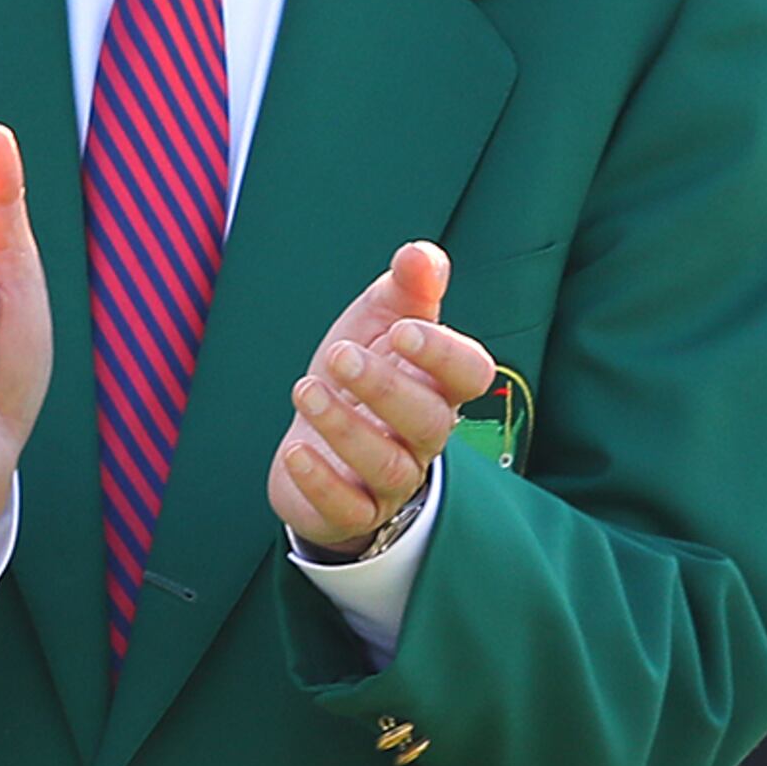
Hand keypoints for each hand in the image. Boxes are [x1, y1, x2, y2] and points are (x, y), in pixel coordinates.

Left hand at [268, 241, 493, 558]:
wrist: (317, 445)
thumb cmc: (356, 379)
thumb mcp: (376, 324)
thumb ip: (405, 290)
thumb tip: (422, 254)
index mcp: (437, 386)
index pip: (472, 375)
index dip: (444, 354)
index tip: (402, 330)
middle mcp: (423, 437)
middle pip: (430, 421)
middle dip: (386, 388)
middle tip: (338, 356)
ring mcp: (391, 479)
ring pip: (389, 464)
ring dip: (347, 428)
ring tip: (306, 389)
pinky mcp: (352, 511)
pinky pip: (348, 507)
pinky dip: (322, 480)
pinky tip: (295, 450)